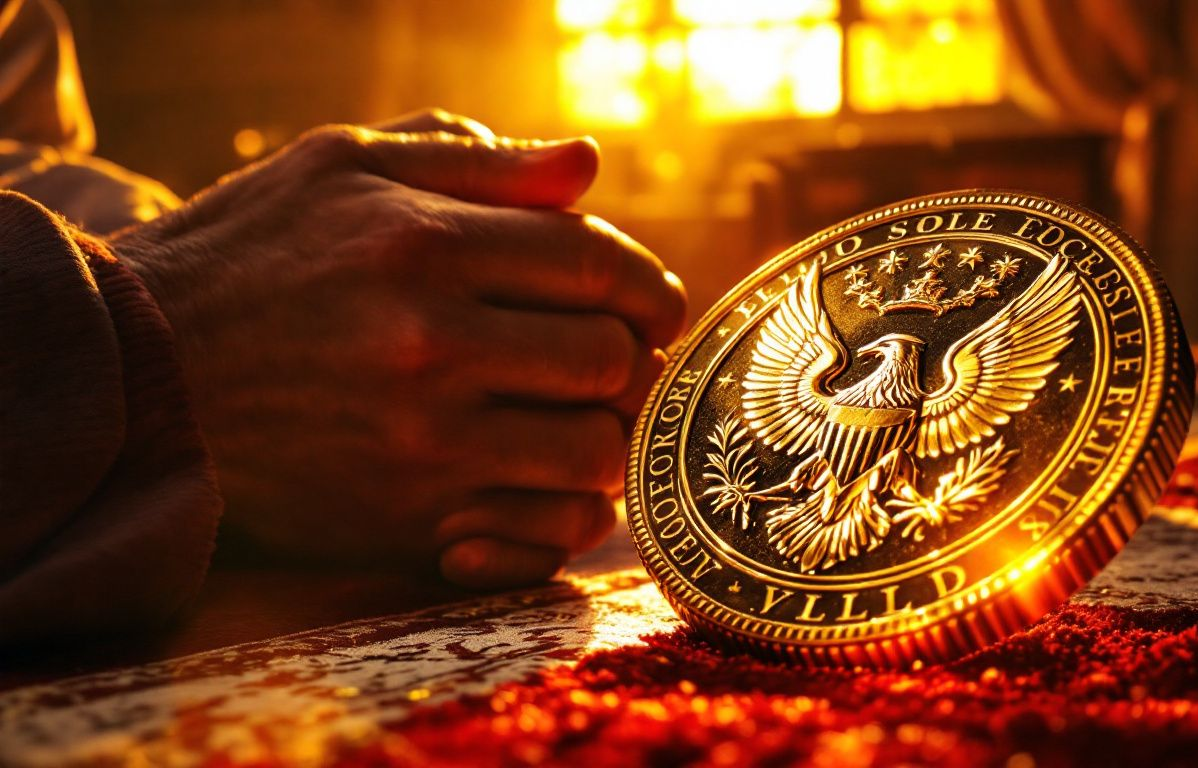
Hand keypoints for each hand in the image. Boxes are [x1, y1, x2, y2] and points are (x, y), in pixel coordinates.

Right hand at [112, 110, 686, 588]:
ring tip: (586, 419)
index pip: (598, 268)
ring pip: (592, 454)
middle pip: (610, 362)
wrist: (142, 378)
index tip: (651, 303)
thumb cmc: (248, 256)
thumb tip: (588, 166)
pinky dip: (569, 510)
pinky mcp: (403, 520)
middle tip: (619, 361)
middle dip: (635, 360)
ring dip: (610, 437)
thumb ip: (476, 166)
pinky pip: (543, 531)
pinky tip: (548, 480)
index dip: (649, 287)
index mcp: (424, 246)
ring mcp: (419, 444)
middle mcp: (429, 346)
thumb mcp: (341, 168)